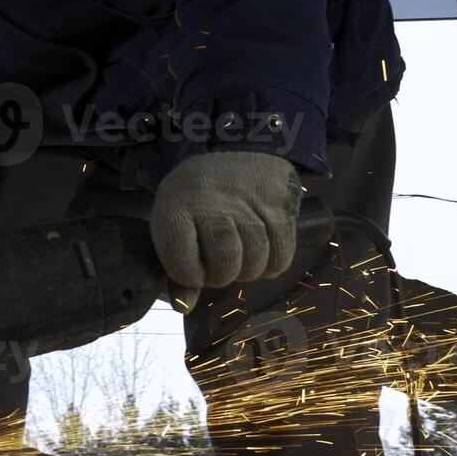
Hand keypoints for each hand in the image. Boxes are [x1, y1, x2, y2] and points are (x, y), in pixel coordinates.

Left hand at [151, 151, 300, 311]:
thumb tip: (185, 307)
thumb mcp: (176, 225)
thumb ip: (178, 269)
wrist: (231, 148)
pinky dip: (274, 262)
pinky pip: (281, 255)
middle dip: (224, 275)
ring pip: (255, 264)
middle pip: (225, 269)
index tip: (195, 265)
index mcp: (174, 212)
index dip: (193, 277)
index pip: (184, 270)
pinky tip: (264, 251)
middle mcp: (210, 206)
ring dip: (250, 269)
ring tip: (243, 252)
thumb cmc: (196, 200)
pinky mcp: (278, 203)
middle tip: (223, 261)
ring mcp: (247, 204)